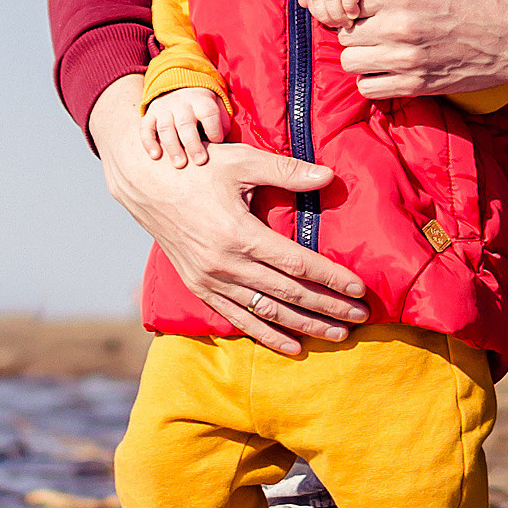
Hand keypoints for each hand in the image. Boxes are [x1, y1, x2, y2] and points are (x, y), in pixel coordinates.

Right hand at [88, 75, 367, 354]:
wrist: (146, 184)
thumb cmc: (199, 167)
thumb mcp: (242, 161)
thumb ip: (286, 171)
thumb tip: (329, 176)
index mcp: (239, 233)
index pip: (296, 263)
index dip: (331, 277)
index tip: (359, 288)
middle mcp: (225, 263)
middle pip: (287, 293)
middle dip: (328, 306)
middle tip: (360, 316)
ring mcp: (211, 280)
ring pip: (267, 311)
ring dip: (305, 325)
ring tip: (337, 333)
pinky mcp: (200, 287)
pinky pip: (238, 318)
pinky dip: (267, 335)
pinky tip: (294, 346)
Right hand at [141, 85, 231, 168]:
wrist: (178, 86)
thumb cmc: (202, 106)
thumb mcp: (217, 105)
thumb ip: (221, 122)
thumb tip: (223, 144)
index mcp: (201, 99)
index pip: (208, 113)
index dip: (214, 129)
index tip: (218, 143)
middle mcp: (181, 102)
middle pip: (186, 123)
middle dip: (193, 143)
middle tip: (200, 161)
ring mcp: (164, 108)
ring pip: (165, 127)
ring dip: (172, 146)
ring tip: (180, 164)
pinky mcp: (150, 114)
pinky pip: (146, 127)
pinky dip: (148, 142)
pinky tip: (155, 156)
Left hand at [338, 0, 507, 98]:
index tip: (368, 0)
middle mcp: (399, 28)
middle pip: (346, 32)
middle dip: (354, 25)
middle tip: (372, 22)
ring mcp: (408, 60)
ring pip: (351, 61)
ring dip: (360, 52)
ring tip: (377, 45)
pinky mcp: (418, 85)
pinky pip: (369, 88)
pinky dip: (371, 78)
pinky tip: (386, 66)